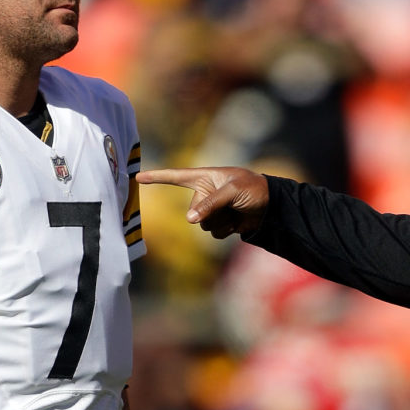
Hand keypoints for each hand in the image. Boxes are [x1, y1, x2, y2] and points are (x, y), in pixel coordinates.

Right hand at [137, 167, 268, 237]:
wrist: (271, 206)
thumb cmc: (253, 189)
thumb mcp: (232, 191)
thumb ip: (210, 203)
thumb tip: (190, 220)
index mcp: (204, 178)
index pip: (176, 177)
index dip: (157, 177)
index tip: (138, 176)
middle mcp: (204, 194)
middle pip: (193, 212)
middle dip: (210, 213)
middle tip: (231, 205)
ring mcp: (211, 210)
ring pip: (202, 226)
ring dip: (220, 223)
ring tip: (236, 212)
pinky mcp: (220, 223)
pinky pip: (213, 234)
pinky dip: (226, 230)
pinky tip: (238, 222)